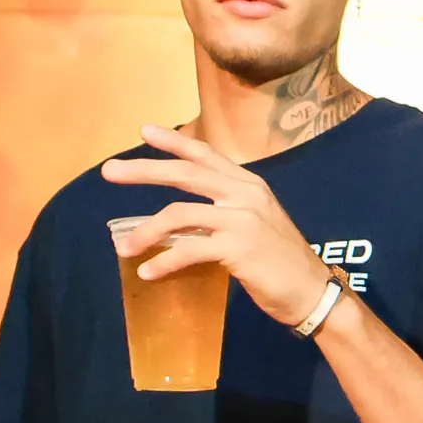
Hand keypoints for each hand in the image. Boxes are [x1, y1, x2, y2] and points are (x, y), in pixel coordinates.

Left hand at [100, 122, 342, 326]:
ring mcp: (243, 220)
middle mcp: (246, 194)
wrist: (313, 291)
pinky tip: (149, 273)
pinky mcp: (239, 248)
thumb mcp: (258, 223)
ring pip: (179, 213)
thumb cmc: (283, 262)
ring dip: (145, 232)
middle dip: (143, 170)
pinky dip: (163, 261)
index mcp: (250, 185)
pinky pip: (188, 249)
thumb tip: (183, 218)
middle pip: (186, 173)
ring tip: (124, 248)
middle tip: (109, 172)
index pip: (207, 155)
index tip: (144, 130)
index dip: (174, 141)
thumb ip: (227, 211)